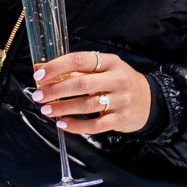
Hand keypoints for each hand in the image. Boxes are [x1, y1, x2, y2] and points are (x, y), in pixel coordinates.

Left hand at [35, 51, 151, 134]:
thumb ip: (74, 69)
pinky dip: (76, 126)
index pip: (80, 60)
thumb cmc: (118, 83)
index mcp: (109, 61)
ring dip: (62, 108)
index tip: (39, 75)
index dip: (57, 67)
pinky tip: (63, 124)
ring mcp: (120, 100)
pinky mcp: (121, 119)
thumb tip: (40, 69)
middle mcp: (117, 79)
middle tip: (38, 96)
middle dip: (55, 90)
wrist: (149, 101)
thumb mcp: (102, 70)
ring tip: (46, 110)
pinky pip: (96, 125)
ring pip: (87, 105)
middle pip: (81, 84)